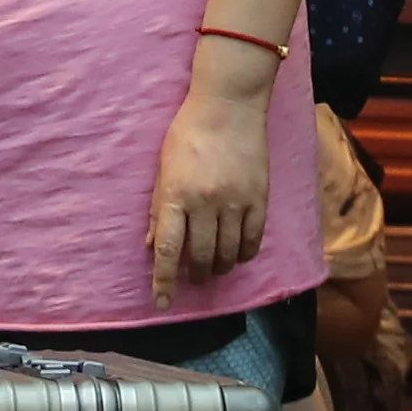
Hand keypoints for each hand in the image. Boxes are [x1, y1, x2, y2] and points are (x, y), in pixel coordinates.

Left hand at [145, 82, 271, 309]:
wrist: (228, 107)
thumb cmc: (187, 134)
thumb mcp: (163, 169)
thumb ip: (159, 209)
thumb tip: (152, 245)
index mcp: (176, 195)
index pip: (168, 250)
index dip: (164, 281)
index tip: (161, 303)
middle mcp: (205, 203)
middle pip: (200, 257)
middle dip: (194, 274)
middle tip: (192, 275)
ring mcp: (235, 203)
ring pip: (227, 254)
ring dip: (218, 267)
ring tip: (213, 266)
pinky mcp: (259, 199)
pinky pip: (252, 240)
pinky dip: (243, 254)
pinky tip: (237, 255)